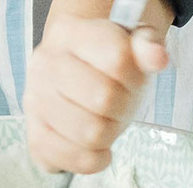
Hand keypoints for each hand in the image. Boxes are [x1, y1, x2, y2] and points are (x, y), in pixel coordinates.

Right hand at [23, 17, 169, 173]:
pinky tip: (95, 145)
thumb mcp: (130, 45)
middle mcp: (44, 64)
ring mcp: (34, 101)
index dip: (136, 76)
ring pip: (90, 132)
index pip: (117, 58)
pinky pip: (72, 158)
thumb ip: (146, 46)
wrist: (73, 76)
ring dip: (110, 133)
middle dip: (124, 107)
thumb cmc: (105, 63)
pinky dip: (93, 158)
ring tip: (106, 122)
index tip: (132, 79)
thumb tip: (157, 57)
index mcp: (68, 33)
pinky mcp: (34, 135)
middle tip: (120, 105)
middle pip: (103, 98)